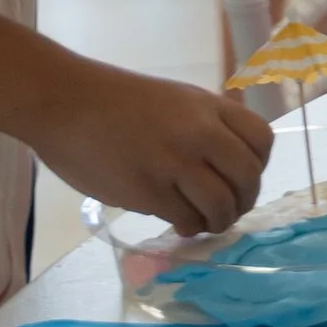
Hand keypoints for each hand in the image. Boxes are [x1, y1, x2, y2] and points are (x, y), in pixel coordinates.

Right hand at [33, 60, 271, 235]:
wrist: (64, 101)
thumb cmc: (113, 101)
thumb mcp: (173, 99)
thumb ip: (202, 125)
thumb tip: (222, 166)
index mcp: (208, 105)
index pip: (262, 140)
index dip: (258, 166)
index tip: (240, 177)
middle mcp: (199, 132)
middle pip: (248, 177)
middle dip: (244, 201)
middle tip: (227, 210)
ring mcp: (174, 162)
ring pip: (222, 205)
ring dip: (219, 222)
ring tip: (203, 222)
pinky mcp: (148, 190)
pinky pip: (187, 219)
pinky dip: (190, 227)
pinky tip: (178, 222)